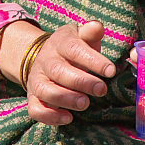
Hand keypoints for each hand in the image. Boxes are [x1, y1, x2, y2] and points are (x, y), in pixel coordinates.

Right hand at [0, 19, 116, 125]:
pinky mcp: (32, 97)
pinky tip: (68, 118)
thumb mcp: (81, 37)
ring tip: (85, 104)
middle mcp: (45, 60)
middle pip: (59, 71)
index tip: (111, 71)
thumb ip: (90, 33)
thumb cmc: (73, 49)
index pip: (74, 49)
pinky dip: (50, 116)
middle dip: (82, 82)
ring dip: (65, 99)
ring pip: (45, 90)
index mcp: (60, 42)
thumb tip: (97, 26)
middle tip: (102, 90)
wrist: (46, 57)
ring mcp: (37, 79)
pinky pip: (35, 109)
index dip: (93, 60)